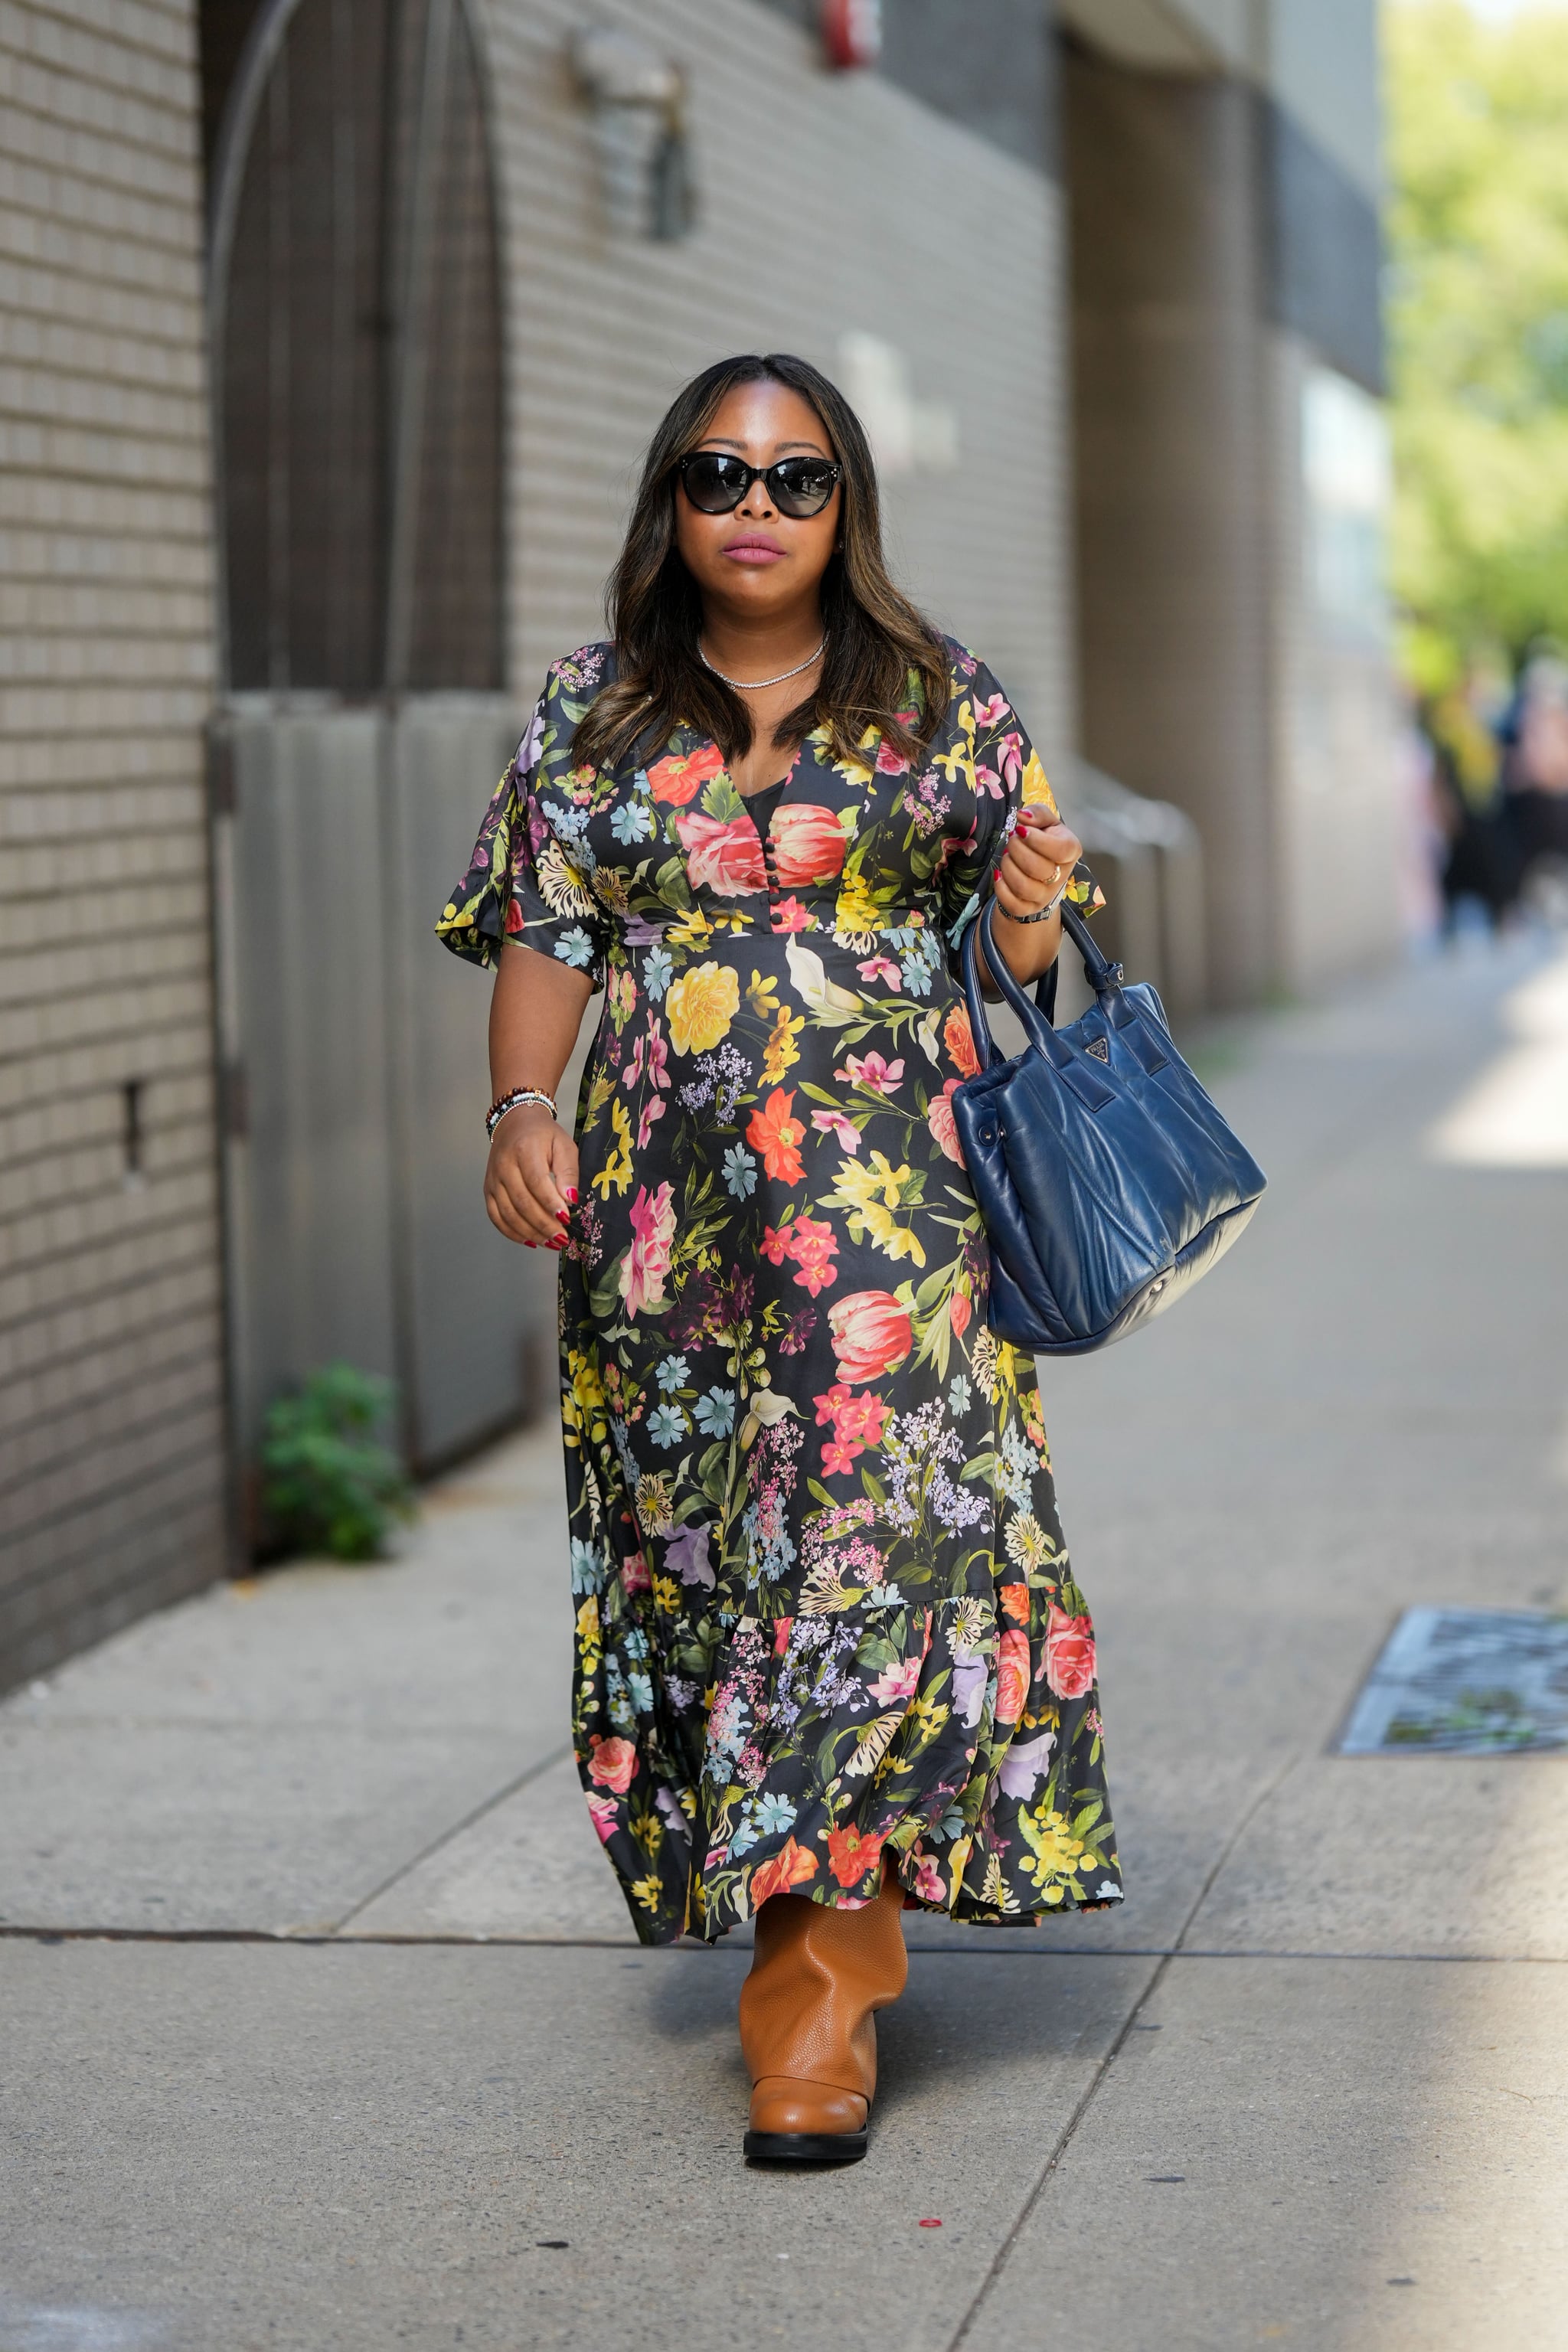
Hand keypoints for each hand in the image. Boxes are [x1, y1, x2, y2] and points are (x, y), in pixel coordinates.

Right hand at [484, 1103, 579, 1248]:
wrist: (515, 1123)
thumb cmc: (543, 1135)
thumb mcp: (564, 1144)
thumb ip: (568, 1171)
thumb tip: (570, 1199)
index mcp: (524, 1149)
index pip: (536, 1182)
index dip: (550, 1203)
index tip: (567, 1219)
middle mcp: (504, 1165)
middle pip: (522, 1202)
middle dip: (543, 1224)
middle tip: (562, 1238)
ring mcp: (493, 1179)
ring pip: (508, 1214)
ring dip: (530, 1233)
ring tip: (551, 1243)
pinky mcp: (488, 1190)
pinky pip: (496, 1217)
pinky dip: (512, 1233)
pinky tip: (530, 1241)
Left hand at [995, 808, 1081, 923]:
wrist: (1040, 870)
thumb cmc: (1044, 842)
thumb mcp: (1045, 822)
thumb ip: (1037, 813)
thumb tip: (1023, 816)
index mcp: (1070, 852)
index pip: (1059, 850)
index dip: (1036, 840)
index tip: (1021, 830)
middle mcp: (1061, 877)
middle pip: (1036, 867)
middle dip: (1016, 849)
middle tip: (1012, 840)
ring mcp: (1045, 896)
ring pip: (1022, 886)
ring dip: (1008, 866)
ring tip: (1008, 856)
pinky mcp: (1029, 908)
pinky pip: (1012, 903)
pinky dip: (1001, 887)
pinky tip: (1000, 874)